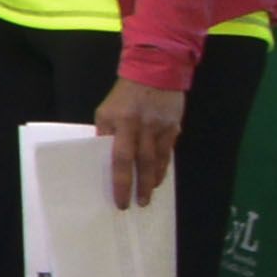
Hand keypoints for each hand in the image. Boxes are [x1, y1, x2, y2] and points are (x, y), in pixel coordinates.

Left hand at [94, 71, 183, 208]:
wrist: (154, 71)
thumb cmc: (124, 95)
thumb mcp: (105, 111)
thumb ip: (104, 133)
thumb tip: (102, 158)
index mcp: (121, 122)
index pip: (119, 158)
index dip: (120, 181)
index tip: (120, 200)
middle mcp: (142, 127)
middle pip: (142, 163)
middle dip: (139, 186)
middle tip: (138, 205)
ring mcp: (160, 127)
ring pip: (158, 160)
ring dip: (152, 180)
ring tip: (148, 195)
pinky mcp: (174, 127)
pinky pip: (168, 152)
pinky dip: (163, 167)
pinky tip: (158, 177)